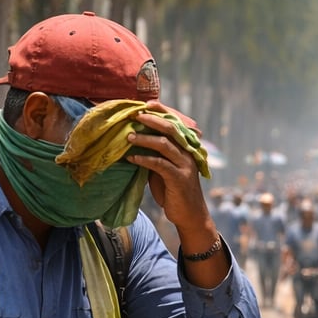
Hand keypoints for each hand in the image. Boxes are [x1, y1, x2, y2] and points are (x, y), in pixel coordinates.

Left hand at [126, 105, 209, 232]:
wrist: (189, 214)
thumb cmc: (173, 189)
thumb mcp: (164, 167)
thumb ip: (155, 153)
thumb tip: (134, 138)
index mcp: (186, 147)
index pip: (175, 122)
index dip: (163, 111)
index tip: (146, 104)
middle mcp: (188, 153)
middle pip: (171, 128)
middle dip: (152, 120)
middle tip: (135, 115)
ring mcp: (185, 165)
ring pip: (165, 144)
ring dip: (145, 139)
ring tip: (128, 137)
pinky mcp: (179, 178)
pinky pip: (160, 164)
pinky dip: (144, 159)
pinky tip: (131, 158)